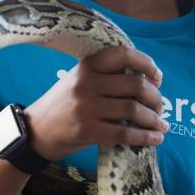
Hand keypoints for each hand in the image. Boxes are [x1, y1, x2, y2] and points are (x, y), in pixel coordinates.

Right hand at [24, 44, 167, 161]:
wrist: (34, 132)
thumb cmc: (62, 106)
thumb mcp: (77, 81)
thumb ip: (104, 77)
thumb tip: (146, 82)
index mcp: (86, 66)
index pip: (123, 54)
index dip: (147, 64)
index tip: (157, 78)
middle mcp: (86, 83)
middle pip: (135, 85)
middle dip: (155, 98)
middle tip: (160, 108)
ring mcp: (86, 107)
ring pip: (133, 110)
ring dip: (154, 119)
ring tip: (160, 126)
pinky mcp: (87, 131)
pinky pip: (124, 133)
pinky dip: (145, 137)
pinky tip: (154, 139)